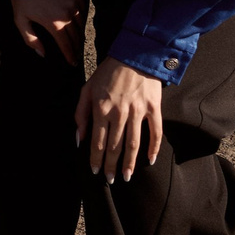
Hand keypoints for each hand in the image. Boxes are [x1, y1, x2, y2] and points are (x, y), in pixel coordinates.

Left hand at [10, 0, 83, 55]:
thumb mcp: (20, 20)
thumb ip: (31, 39)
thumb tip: (42, 53)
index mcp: (54, 24)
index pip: (66, 45)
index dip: (70, 55)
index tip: (72, 62)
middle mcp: (67, 16)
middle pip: (75, 36)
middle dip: (76, 47)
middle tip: (76, 54)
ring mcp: (73, 4)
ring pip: (81, 24)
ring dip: (80, 34)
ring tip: (78, 40)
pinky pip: (82, 10)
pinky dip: (81, 17)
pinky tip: (78, 22)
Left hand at [74, 55, 164, 181]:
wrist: (134, 54)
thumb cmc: (107, 73)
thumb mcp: (87, 89)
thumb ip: (81, 114)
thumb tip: (79, 138)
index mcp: (101, 109)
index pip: (97, 141)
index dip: (95, 158)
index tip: (95, 171)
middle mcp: (119, 113)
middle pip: (114, 146)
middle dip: (111, 165)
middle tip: (110, 180)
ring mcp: (137, 111)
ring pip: (133, 144)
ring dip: (130, 163)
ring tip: (127, 177)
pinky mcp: (153, 108)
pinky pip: (155, 132)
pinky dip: (153, 147)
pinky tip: (150, 160)